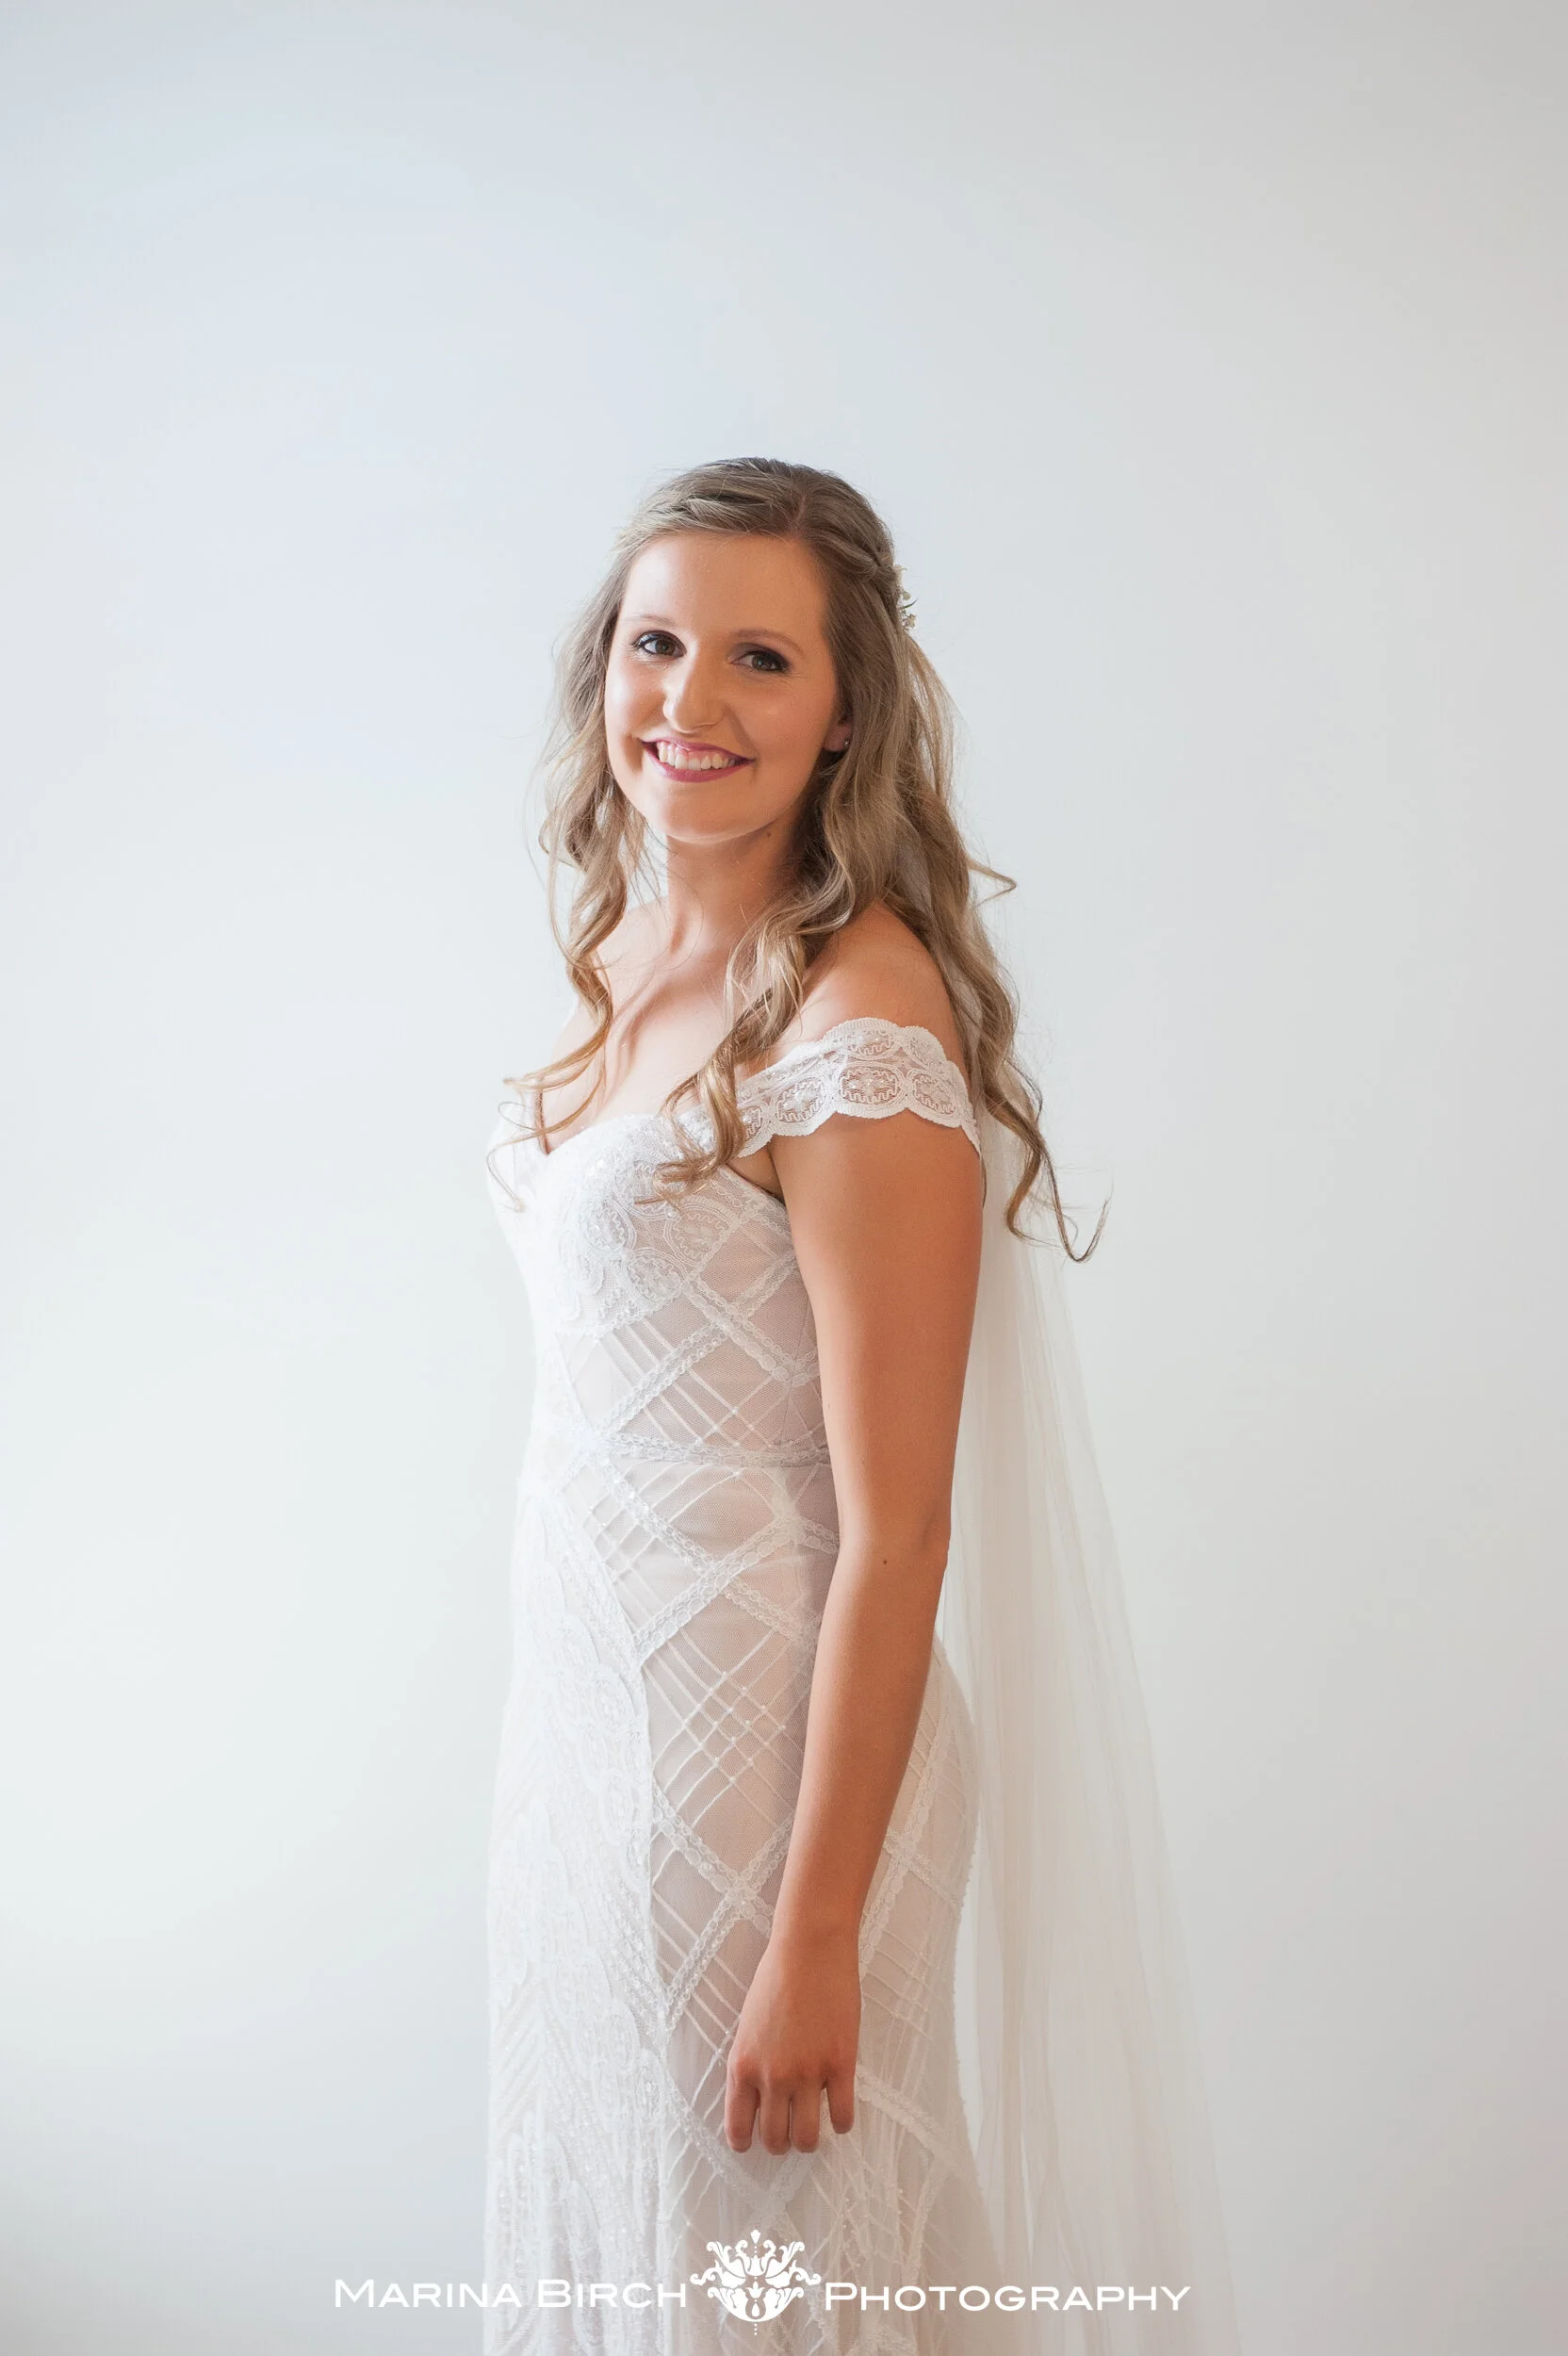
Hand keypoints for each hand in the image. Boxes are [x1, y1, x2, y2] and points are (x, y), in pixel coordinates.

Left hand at [725, 1921, 860, 2153]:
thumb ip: (751, 2063)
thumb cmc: (776, 1978)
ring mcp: (807, 2073)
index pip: (738, 2128)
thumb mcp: (748, 2025)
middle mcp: (771, 2076)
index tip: (753, 2142)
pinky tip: (839, 2113)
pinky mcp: (840, 2065)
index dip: (746, 2143)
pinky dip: (841, 2122)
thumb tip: (758, 2097)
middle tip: (789, 2134)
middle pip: (775, 2140)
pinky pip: (842, 2116)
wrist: (809, 1948)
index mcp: (742, 2066)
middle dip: (781, 2144)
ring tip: (814, 2129)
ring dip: (809, 2140)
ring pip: (808, 2138)